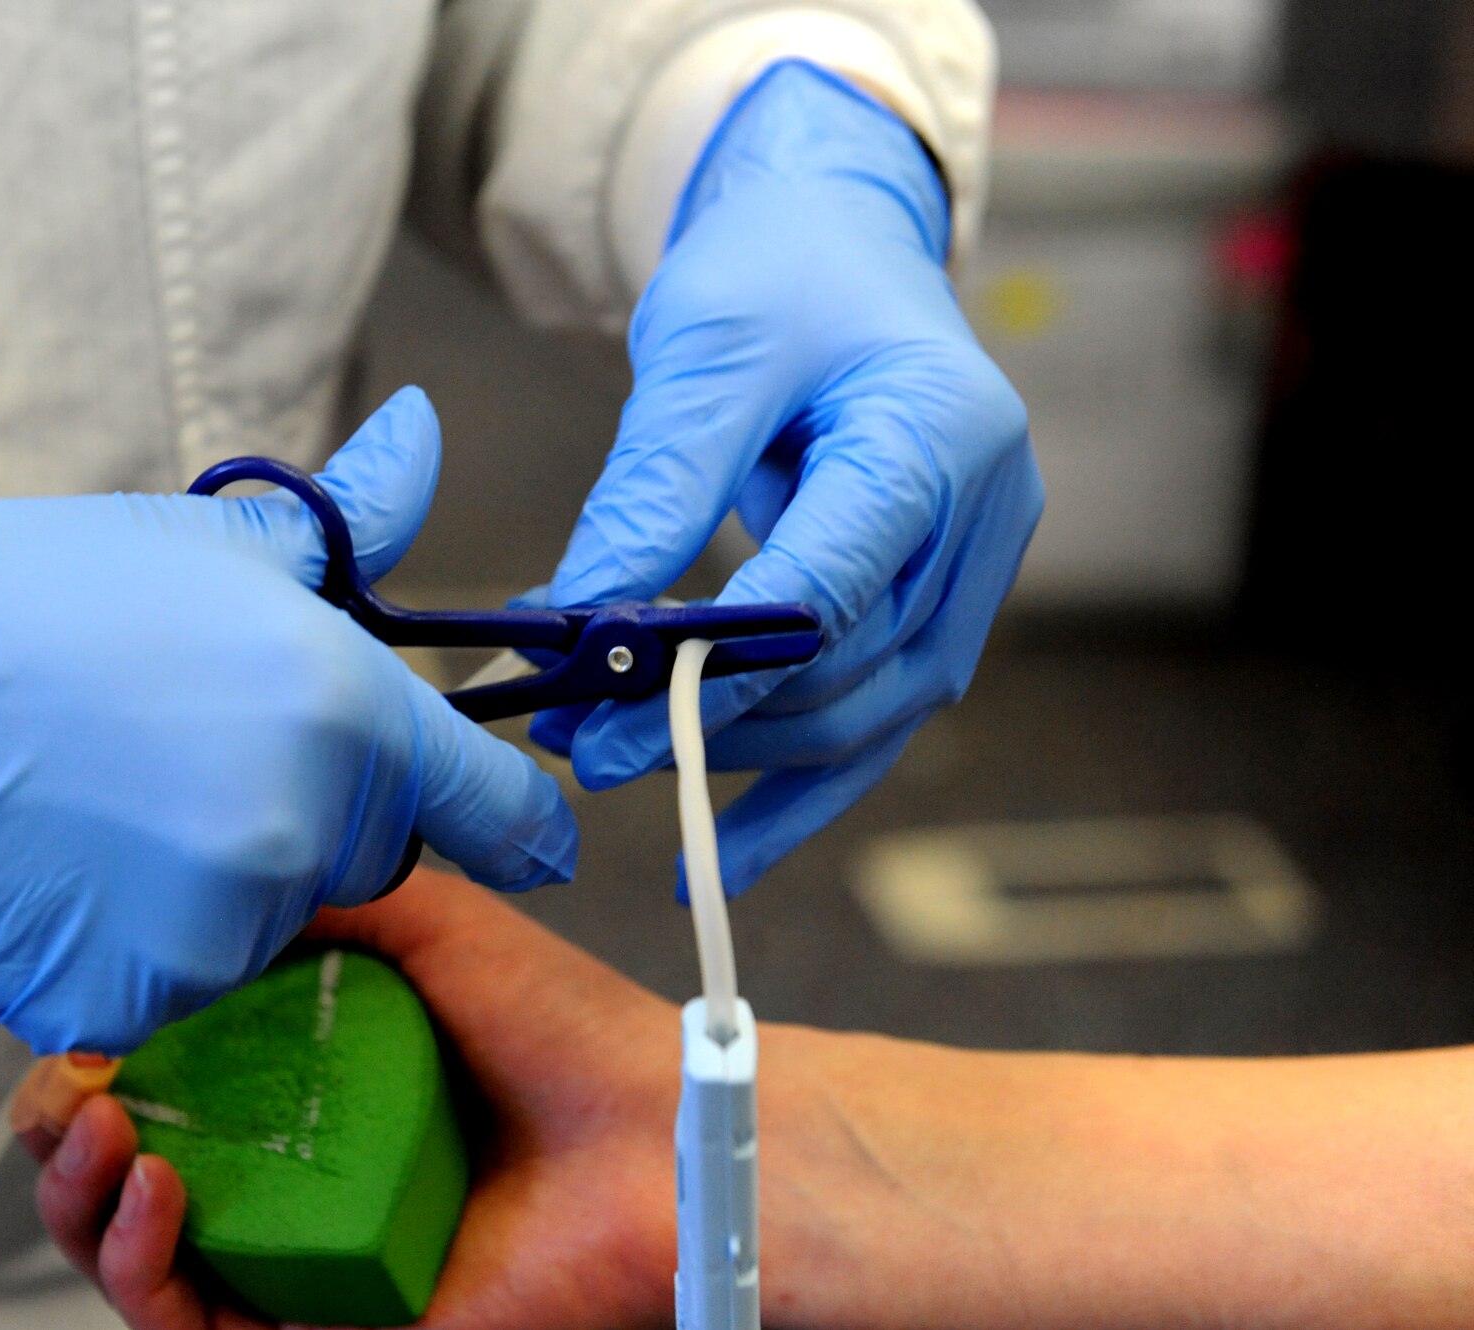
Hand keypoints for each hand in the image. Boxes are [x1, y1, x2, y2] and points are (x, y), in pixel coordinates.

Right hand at [0, 389, 576, 1053]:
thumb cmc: (26, 595)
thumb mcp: (210, 541)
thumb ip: (354, 520)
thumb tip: (423, 435)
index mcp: (343, 712)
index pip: (496, 809)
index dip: (515, 820)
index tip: (520, 833)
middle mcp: (297, 833)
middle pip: (373, 855)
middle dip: (325, 811)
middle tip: (207, 745)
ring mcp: (209, 929)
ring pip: (273, 920)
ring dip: (226, 876)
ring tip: (114, 793)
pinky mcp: (123, 999)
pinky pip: (181, 977)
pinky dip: (143, 936)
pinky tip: (71, 858)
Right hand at [18, 868, 682, 1329]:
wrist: (655, 1138)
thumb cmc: (565, 1035)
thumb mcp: (425, 921)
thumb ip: (320, 888)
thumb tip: (206, 864)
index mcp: (299, 1079)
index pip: (149, 1081)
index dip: (89, 1059)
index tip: (78, 1024)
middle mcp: (289, 1171)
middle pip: (118, 1178)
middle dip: (60, 1138)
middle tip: (69, 1095)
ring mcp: (301, 1258)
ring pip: (137, 1262)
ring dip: (83, 1205)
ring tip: (105, 1136)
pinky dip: (145, 1275)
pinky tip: (158, 1198)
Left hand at [541, 61, 1042, 894]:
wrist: (838, 240)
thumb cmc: (777, 270)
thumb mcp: (705, 348)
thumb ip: (657, 485)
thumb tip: (583, 621)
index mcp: (944, 431)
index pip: (832, 587)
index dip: (715, 672)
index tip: (601, 721)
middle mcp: (986, 513)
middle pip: (852, 667)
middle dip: (713, 724)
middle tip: (582, 749)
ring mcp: (973, 569)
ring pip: (867, 714)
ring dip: (741, 759)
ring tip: (614, 770)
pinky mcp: (936, 605)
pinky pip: (873, 717)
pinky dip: (797, 786)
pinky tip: (723, 851)